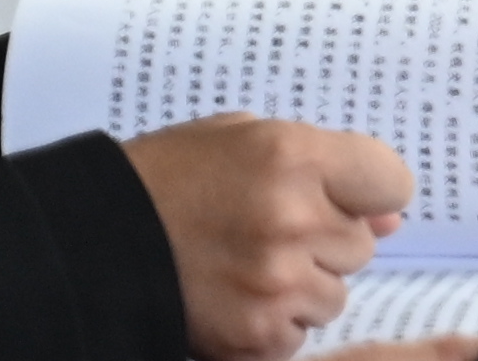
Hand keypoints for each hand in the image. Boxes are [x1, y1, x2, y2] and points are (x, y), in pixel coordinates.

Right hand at [121, 115, 419, 358]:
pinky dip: (271, 326)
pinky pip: (297, 336)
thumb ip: (326, 168)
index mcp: (295, 156)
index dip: (369, 194)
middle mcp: (293, 218)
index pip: (392, 183)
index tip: (342, 198)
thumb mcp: (245, 142)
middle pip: (360, 245)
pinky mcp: (252, 333)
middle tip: (265, 233)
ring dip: (300, 287)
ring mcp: (274, 280)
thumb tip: (390, 218)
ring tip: (243, 267)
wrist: (85, 241)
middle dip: (324, 242)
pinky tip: (231, 301)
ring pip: (333, 295)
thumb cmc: (166, 180)